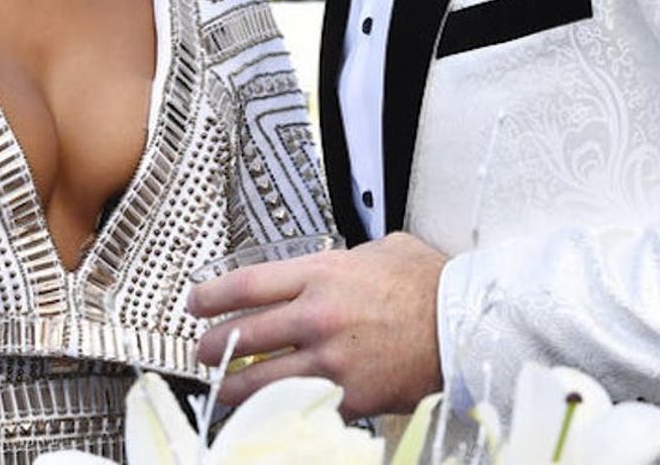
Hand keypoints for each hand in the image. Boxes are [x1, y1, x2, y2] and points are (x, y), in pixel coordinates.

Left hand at [189, 232, 446, 418]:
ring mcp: (330, 362)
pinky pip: (299, 407)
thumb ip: (339, 260)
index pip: (246, 285)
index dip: (211, 296)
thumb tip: (321, 269)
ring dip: (234, 386)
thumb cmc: (425, 283)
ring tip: (223, 386)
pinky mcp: (348, 397)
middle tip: (202, 349)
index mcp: (320, 274)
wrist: (463, 324)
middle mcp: (317, 317)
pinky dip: (279, 410)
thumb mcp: (376, 250)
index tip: (195, 303)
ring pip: (261, 381)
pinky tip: (268, 409)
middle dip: (213, 346)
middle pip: (244, 336)